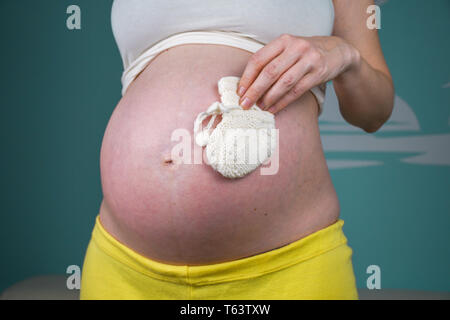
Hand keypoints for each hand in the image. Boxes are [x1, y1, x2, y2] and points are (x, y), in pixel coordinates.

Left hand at [237, 34, 359, 112]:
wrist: (337, 51)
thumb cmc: (304, 54)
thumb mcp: (288, 49)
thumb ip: (270, 61)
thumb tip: (248, 85)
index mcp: (283, 40)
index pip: (259, 59)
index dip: (247, 77)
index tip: (239, 91)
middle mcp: (296, 47)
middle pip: (269, 72)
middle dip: (255, 90)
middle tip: (245, 104)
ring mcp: (309, 60)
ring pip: (283, 82)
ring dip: (269, 98)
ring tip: (259, 108)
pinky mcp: (318, 73)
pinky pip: (296, 91)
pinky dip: (283, 102)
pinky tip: (273, 108)